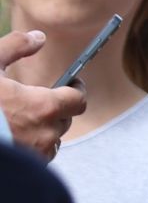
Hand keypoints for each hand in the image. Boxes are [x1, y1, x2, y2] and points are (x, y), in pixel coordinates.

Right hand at [1, 30, 87, 159]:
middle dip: (56, 108)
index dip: (76, 89)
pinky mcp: (25, 166)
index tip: (71, 82)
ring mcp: (36, 154)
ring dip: (44, 128)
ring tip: (24, 117)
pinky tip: (15, 134)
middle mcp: (45, 133)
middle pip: (65, 119)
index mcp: (42, 107)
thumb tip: (38, 37)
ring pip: (52, 139)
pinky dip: (32, 144)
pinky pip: (39, 155)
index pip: (78, 100)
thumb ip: (14, 47)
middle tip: (38, 98)